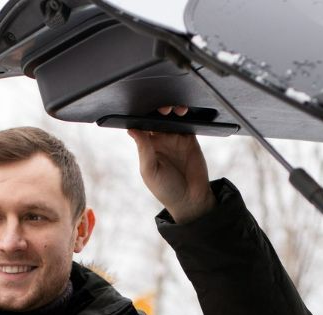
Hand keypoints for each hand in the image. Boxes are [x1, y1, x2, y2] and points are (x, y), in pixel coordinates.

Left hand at [127, 106, 215, 223]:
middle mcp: (161, 140)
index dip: (141, 114)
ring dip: (172, 109)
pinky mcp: (190, 138)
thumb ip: (144, 149)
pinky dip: (186, 114)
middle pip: (157, 117)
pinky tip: (184, 111)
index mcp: (147, 146)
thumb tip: (131, 129)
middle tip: (162, 109)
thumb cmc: (166, 190)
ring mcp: (176, 138)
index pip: (141, 125)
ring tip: (174, 109)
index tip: (142, 107)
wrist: (191, 200)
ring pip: (172, 116)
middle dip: (158, 108)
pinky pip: (188, 121)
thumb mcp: (150, 171)